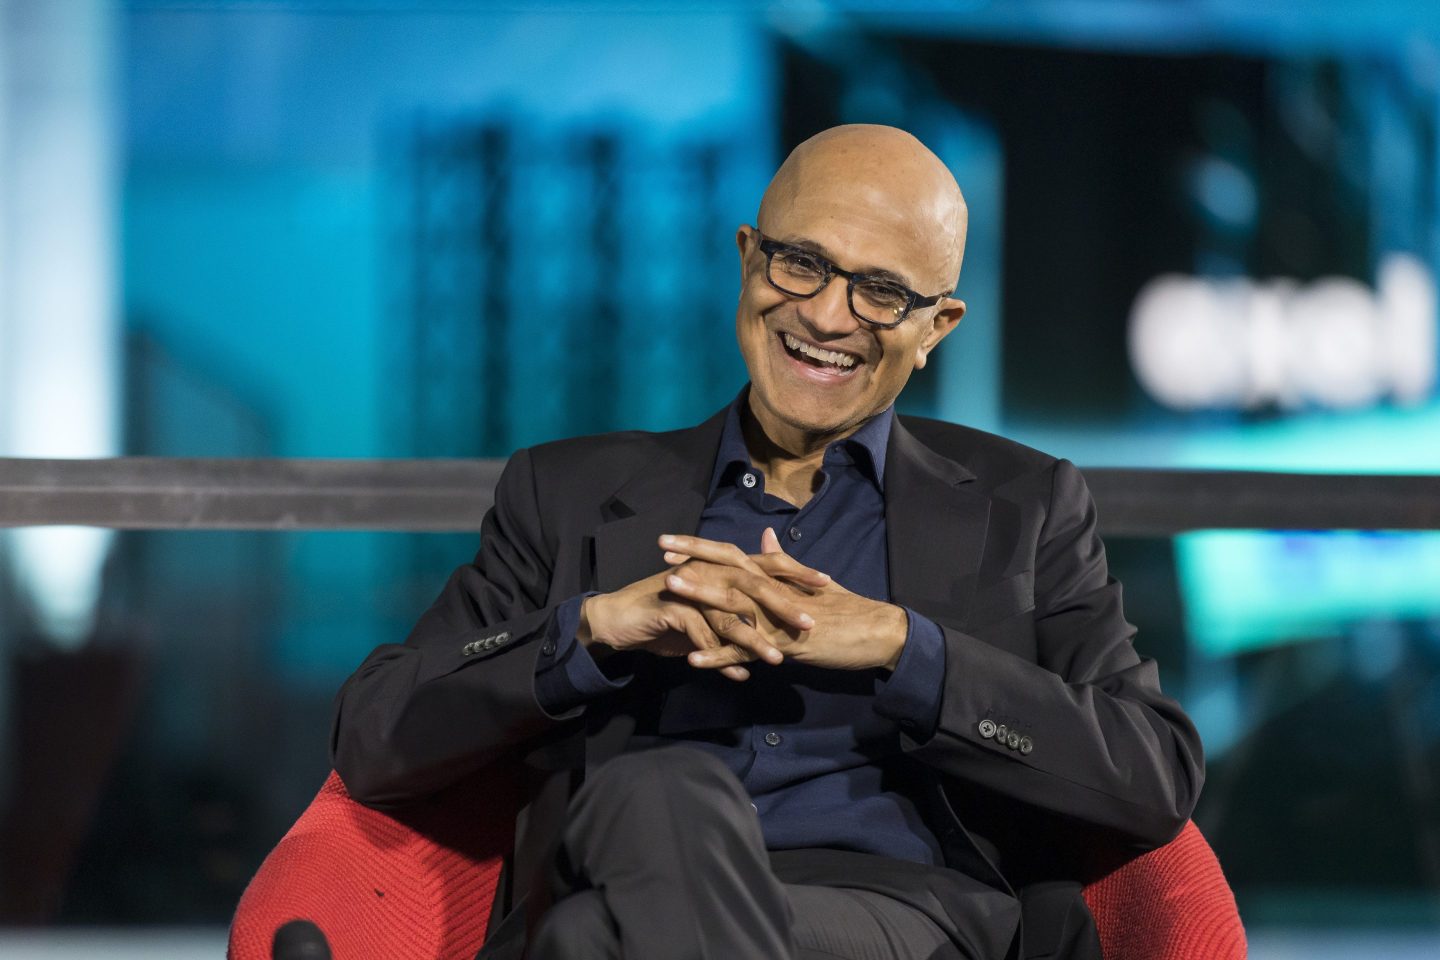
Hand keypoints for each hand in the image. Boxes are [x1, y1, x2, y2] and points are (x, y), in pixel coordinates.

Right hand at [579, 541, 822, 681]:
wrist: (620, 621)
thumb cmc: (667, 620)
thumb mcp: (706, 620)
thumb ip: (735, 625)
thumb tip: (761, 648)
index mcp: (721, 566)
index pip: (765, 564)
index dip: (796, 572)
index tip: (827, 584)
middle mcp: (709, 571)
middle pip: (753, 584)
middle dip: (784, 605)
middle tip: (812, 624)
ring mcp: (690, 588)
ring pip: (730, 613)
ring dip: (754, 639)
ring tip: (777, 660)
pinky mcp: (673, 608)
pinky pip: (702, 635)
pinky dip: (720, 657)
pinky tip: (736, 675)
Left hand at [660, 529, 909, 673]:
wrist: (876, 632)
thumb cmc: (844, 610)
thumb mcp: (811, 581)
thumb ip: (783, 561)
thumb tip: (764, 536)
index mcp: (776, 577)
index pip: (732, 555)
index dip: (701, 546)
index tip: (670, 540)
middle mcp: (773, 591)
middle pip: (727, 570)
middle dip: (692, 560)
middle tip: (660, 551)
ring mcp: (778, 616)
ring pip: (732, 604)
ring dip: (699, 597)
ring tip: (668, 592)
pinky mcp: (784, 643)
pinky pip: (746, 651)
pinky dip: (719, 655)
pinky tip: (693, 658)